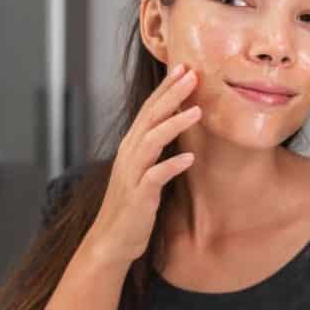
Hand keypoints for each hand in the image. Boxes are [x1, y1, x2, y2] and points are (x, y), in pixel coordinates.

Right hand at [85, 65, 200, 266]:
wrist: (111, 240)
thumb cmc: (131, 207)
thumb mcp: (143, 172)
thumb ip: (155, 151)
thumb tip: (176, 129)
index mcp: (130, 147)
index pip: (148, 110)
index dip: (165, 89)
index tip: (184, 68)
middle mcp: (128, 155)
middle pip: (150, 117)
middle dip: (171, 94)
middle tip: (193, 74)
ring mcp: (131, 174)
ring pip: (152, 140)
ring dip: (174, 124)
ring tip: (198, 111)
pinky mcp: (138, 196)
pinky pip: (155, 176)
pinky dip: (171, 165)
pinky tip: (189, 159)